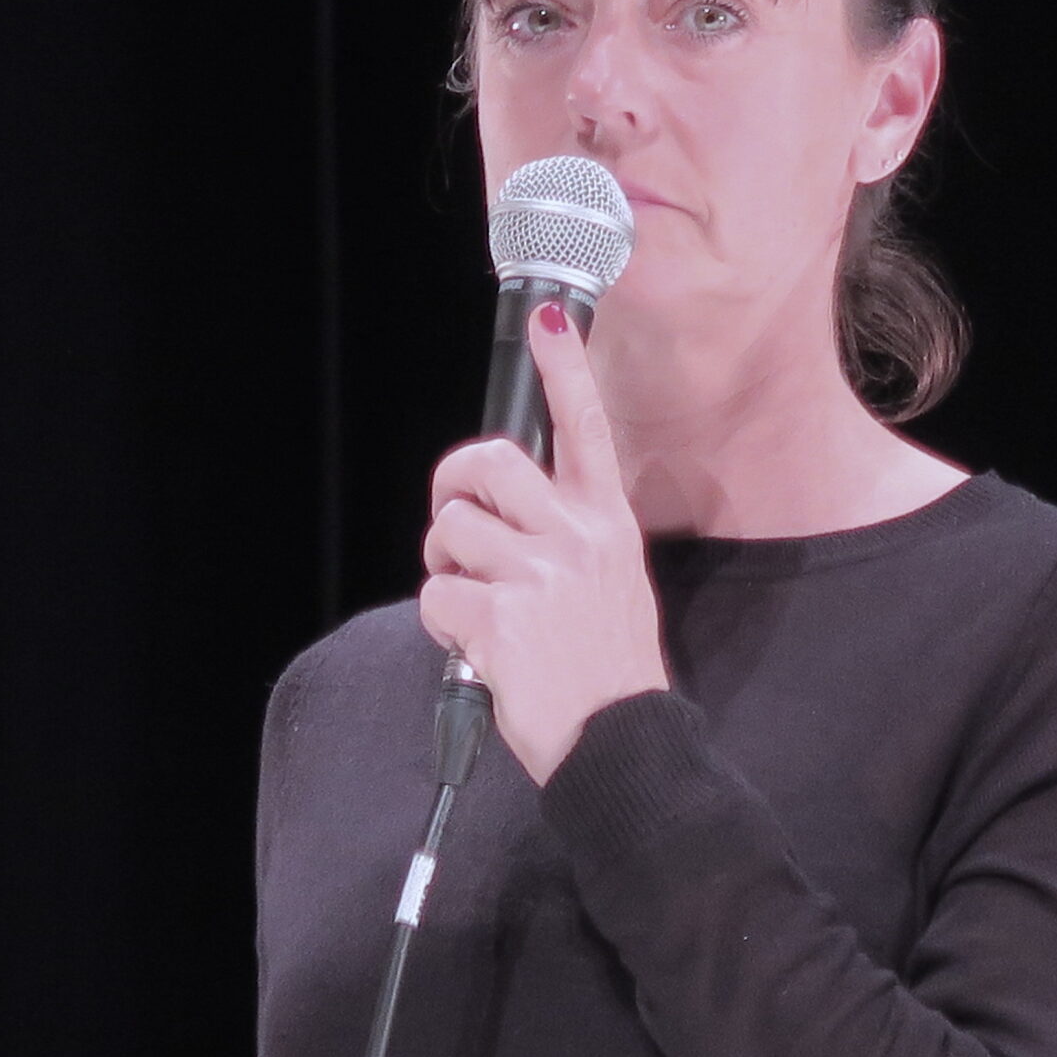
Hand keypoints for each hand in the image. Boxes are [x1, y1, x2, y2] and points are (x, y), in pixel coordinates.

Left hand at [419, 301, 670, 784]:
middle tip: (454, 521)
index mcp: (609, 525)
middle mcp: (577, 538)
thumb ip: (571, 541)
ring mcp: (539, 575)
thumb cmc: (609, 671)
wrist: (620, 740)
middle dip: (452, 484)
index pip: (587, 428)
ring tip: (474, 602)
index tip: (550, 316)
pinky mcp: (500, 617)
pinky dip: (441, 622)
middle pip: (490, 462)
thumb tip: (505, 522)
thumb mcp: (616, 586)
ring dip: (444, 564)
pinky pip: (435, 594)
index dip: (565, 366)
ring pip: (452, 529)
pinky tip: (475, 645)